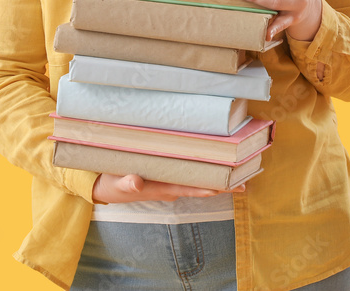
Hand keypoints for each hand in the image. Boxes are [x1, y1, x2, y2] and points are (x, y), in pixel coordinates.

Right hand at [92, 173, 244, 203]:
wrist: (103, 187)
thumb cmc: (111, 185)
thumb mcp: (115, 184)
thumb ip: (126, 184)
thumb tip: (136, 183)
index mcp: (162, 188)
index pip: (191, 188)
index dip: (209, 187)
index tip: (227, 186)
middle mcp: (171, 186)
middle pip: (201, 185)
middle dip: (223, 184)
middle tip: (246, 180)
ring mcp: (170, 180)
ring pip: (198, 178)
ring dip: (217, 175)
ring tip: (239, 171)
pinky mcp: (167, 173)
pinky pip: (189, 172)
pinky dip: (204, 167)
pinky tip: (216, 161)